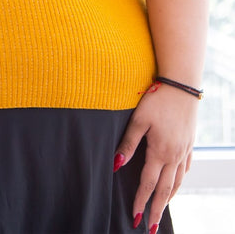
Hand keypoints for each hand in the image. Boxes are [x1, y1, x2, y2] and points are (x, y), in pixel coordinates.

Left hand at [114, 85, 198, 231]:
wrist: (181, 86)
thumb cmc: (157, 100)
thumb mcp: (138, 120)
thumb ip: (128, 143)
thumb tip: (116, 165)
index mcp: (160, 152)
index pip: (148, 183)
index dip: (141, 200)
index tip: (136, 216)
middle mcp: (174, 155)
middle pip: (165, 189)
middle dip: (157, 209)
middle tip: (151, 226)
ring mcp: (184, 150)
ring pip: (177, 182)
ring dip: (169, 198)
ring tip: (162, 210)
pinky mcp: (189, 143)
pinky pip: (185, 169)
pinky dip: (180, 181)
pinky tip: (176, 184)